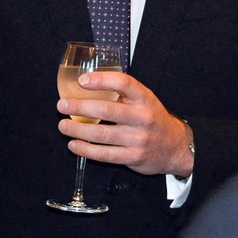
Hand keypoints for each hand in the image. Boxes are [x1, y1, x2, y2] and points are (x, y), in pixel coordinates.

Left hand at [56, 70, 193, 177]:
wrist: (176, 147)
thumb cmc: (152, 118)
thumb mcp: (144, 100)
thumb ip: (122, 93)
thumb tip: (86, 84)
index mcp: (144, 98)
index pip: (124, 83)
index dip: (101, 80)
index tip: (82, 80)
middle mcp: (142, 117)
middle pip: (107, 110)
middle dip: (80, 107)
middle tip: (62, 105)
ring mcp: (138, 139)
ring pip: (102, 134)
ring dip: (78, 130)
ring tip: (63, 126)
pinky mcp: (133, 157)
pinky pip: (105, 154)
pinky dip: (86, 150)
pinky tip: (73, 144)